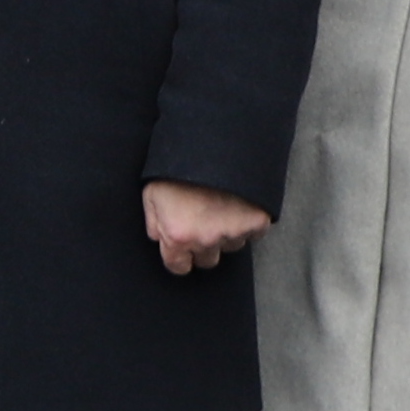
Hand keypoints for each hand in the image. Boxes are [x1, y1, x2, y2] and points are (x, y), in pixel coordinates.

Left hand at [145, 180, 269, 275]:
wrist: (214, 143)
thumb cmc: (178, 168)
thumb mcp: (151, 194)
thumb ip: (154, 223)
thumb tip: (159, 240)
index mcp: (178, 236)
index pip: (179, 267)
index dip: (181, 259)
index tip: (184, 252)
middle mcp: (206, 240)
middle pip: (208, 261)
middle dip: (204, 247)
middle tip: (203, 225)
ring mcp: (234, 231)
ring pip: (232, 246)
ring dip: (227, 233)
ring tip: (221, 208)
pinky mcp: (258, 221)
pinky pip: (254, 233)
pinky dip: (250, 223)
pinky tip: (240, 205)